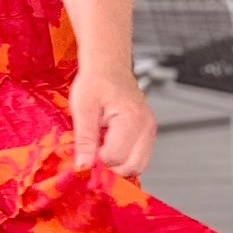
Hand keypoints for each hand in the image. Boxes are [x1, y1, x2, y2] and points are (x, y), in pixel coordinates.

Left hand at [69, 63, 155, 177]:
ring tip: (101, 148)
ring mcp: (149, 130)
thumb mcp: (82, 108)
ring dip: (118, 164)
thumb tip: (83, 165)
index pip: (115, 158)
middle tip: (93, 155)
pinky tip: (110, 146)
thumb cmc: (96, 80)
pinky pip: (139, 156)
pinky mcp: (147, 132)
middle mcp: (146, 126)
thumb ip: (84, 139)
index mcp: (131, 119)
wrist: (108, 66)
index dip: (97, 160)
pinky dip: (124, 158)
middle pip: (132, 167)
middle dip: (110, 167)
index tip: (86, 152)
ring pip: (138, 165)